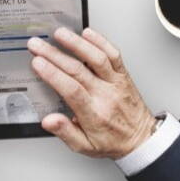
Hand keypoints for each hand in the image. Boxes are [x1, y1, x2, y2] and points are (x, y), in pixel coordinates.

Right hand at [27, 28, 156, 159]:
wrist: (141, 139)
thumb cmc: (112, 142)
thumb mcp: (84, 147)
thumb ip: (65, 133)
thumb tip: (49, 121)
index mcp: (93, 114)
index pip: (71, 90)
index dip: (53, 74)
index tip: (38, 63)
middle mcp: (105, 95)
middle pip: (77, 70)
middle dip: (54, 55)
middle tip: (38, 45)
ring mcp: (115, 83)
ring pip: (96, 58)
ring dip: (77, 43)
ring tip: (60, 34)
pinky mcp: (123, 75)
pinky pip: (114, 55)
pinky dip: (101, 41)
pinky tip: (87, 33)